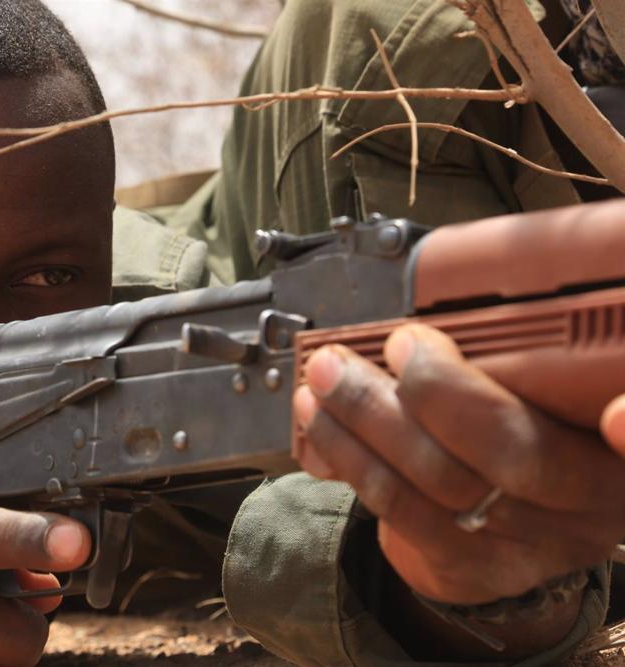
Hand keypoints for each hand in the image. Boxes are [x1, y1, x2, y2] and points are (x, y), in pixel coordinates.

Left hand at [293, 323, 624, 605]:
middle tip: (392, 344)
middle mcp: (598, 501)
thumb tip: (467, 285)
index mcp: (624, 447)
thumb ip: (534, 349)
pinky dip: (351, 458)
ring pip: (442, 482)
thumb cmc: (537, 419)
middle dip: (434, 392)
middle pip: (514, 453)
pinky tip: (321, 421)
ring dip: (370, 419)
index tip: (617, 413)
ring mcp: (537, 543)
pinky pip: (401, 512)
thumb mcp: (561, 381)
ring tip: (327, 375)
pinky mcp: (477, 567)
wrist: (517, 519)